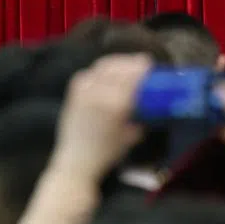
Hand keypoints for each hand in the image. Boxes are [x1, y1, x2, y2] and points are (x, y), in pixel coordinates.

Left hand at [50, 53, 147, 181]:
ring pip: (102, 67)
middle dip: (130, 62)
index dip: (141, 66)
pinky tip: (105, 74)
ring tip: (125, 65)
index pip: (131, 76)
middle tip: (140, 62)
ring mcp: (84, 91)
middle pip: (118, 67)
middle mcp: (100, 93)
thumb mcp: (132, 135)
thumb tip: (151, 103)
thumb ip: (141, 116)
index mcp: (117, 104)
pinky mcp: (73, 93)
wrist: (76, 161)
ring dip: (116, 63)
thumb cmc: (108, 152)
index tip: (148, 62)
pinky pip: (87, 73)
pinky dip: (99, 70)